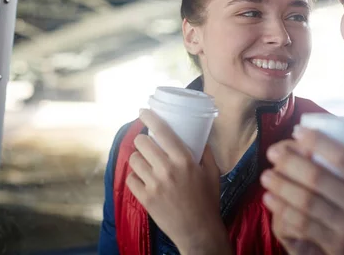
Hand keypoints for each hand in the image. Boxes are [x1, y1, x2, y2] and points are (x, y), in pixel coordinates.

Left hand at [126, 109, 230, 254]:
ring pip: (133, 159)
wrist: (199, 232)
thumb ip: (206, 152)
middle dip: (142, 140)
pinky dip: (135, 177)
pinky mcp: (145, 198)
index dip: (149, 117)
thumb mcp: (212, 173)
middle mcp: (167, 169)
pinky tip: (143, 179)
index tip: (143, 111)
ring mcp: (154, 184)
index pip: (162, 131)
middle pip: (141, 142)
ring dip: (138, 158)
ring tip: (146, 162)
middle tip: (147, 144)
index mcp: (184, 160)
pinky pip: (131, 179)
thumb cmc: (208, 201)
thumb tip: (200, 136)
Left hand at [260, 127, 343, 254]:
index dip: (317, 142)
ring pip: (305, 202)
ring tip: (266, 176)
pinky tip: (270, 200)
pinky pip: (303, 227)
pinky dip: (283, 211)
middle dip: (289, 162)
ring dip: (280, 186)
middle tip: (272, 152)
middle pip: (317, 178)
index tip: (298, 131)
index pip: (343, 157)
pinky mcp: (335, 249)